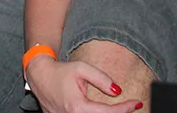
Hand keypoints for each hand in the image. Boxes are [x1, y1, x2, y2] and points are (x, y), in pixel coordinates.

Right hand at [25, 55, 140, 112]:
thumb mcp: (82, 69)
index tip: (136, 102)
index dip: (125, 109)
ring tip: (120, 108)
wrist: (40, 76)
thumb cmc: (61, 71)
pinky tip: (104, 110)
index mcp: (78, 107)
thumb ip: (101, 79)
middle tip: (131, 106)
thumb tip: (117, 91)